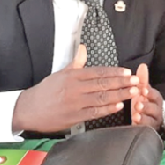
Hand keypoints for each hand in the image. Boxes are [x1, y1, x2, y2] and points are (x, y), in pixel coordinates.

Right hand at [12, 44, 139, 132]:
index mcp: (72, 76)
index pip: (98, 72)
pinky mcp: (74, 117)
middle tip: (135, 81)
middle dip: (121, 82)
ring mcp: (75, 103)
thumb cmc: (46, 91)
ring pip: (101, 98)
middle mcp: (75, 88)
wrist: (29, 109)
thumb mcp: (60, 73)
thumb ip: (75, 63)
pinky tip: (119, 106)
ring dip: (119, 95)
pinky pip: (94, 112)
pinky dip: (107, 109)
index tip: (127, 71)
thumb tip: (82, 48)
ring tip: (132, 92)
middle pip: (102, 84)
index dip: (114, 72)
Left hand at [131, 64, 162, 128]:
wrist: (148, 119)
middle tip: (138, 104)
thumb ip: (142, 80)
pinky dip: (140, 126)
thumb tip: (142, 65)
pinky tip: (134, 124)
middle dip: (146, 106)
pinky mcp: (148, 130)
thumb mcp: (143, 91)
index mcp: (156, 99)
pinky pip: (146, 129)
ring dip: (143, 117)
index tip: (143, 90)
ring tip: (135, 115)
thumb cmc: (145, 102)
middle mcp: (157, 110)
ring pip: (151, 120)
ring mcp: (153, 121)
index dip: (150, 92)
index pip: (155, 95)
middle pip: (154, 108)